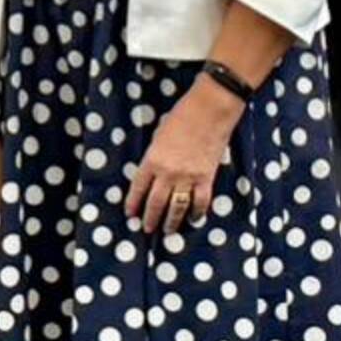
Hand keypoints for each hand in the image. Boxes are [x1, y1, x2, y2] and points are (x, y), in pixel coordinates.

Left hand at [124, 80, 240, 232]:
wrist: (209, 110)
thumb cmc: (182, 116)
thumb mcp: (158, 134)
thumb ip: (155, 155)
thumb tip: (154, 171)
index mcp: (152, 160)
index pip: (138, 188)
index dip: (133, 203)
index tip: (130, 214)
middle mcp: (168, 173)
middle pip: (155, 203)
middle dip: (150, 218)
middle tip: (147, 229)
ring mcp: (188, 177)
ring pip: (176, 207)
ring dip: (171, 222)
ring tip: (167, 231)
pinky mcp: (206, 178)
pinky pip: (200, 201)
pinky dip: (196, 212)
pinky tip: (193, 218)